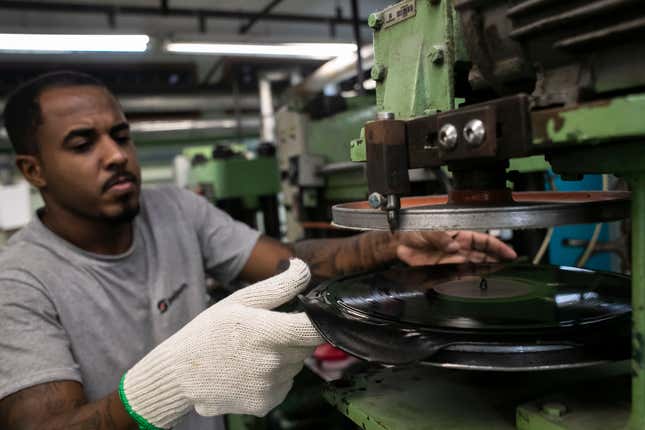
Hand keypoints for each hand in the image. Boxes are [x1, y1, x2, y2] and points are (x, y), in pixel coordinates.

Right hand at [120, 259, 322, 428]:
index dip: (319, 319)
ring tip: (253, 351)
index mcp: (265, 332)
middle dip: (295, 335)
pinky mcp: (267, 404)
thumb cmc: (209, 332)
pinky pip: (285, 383)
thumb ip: (279, 286)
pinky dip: (275, 376)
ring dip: (284, 356)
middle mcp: (271, 363)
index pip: (313, 328)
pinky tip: (250, 370)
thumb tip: (304, 269)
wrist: (180, 374)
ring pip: (297, 364)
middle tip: (267, 331)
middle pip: (307, 345)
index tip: (313, 314)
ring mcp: (270, 386)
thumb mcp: (240, 301)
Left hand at [395, 230, 516, 265]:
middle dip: (499, 258)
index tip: (509, 252)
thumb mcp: (427, 231)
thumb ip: (440, 238)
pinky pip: (465, 275)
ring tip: (504, 272)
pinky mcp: (447, 271)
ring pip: (478, 265)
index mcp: (458, 235)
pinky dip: (475, 277)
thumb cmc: (412, 233)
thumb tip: (454, 246)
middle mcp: (459, 248)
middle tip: (512, 264)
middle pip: (484, 254)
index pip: (483, 240)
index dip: (498, 246)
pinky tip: (484, 278)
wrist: (399, 245)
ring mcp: (454, 260)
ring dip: (490, 268)